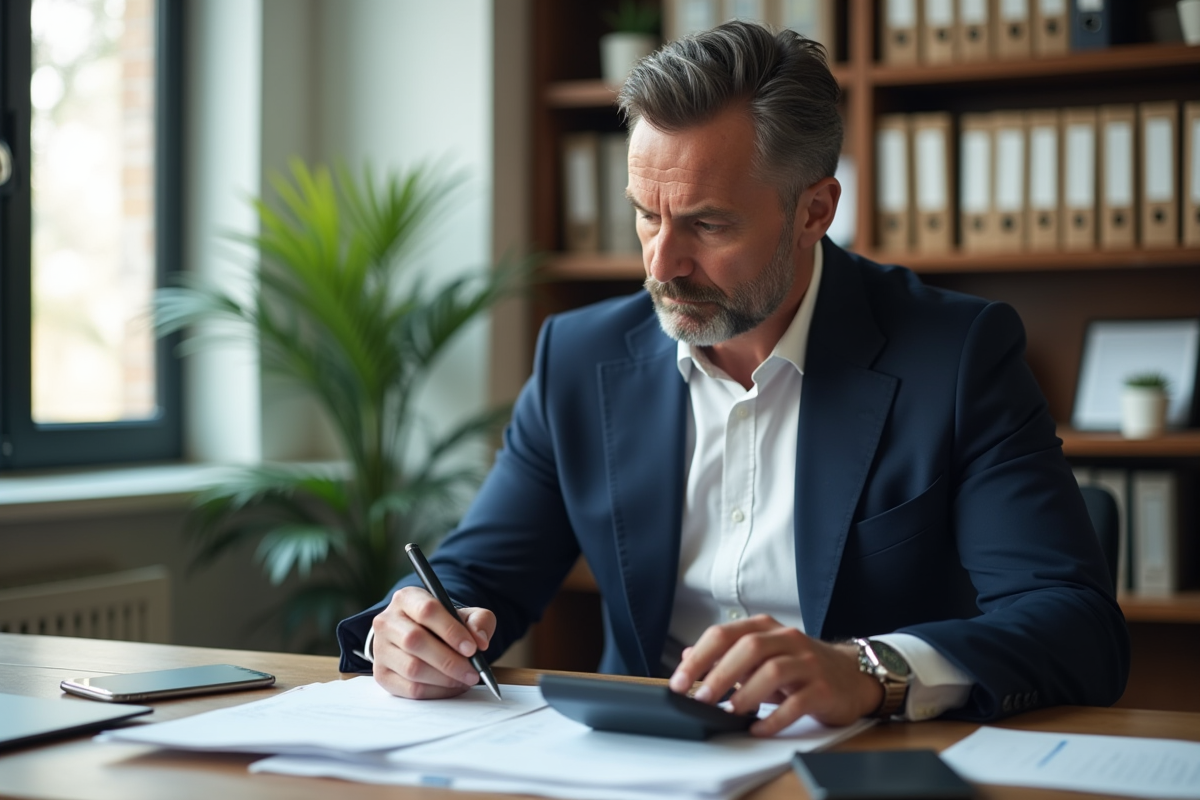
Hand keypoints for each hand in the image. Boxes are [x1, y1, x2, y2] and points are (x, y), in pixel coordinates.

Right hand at [370, 586, 496, 699]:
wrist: (420, 637)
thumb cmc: (443, 625)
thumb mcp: (465, 615)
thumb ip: (478, 622)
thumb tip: (480, 641)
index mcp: (407, 598)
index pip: (427, 610)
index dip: (451, 631)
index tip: (472, 649)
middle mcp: (387, 621)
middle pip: (415, 641)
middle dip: (449, 661)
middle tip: (473, 672)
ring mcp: (380, 649)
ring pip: (412, 668)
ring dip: (444, 679)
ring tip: (465, 679)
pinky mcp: (381, 674)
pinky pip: (409, 689)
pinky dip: (436, 692)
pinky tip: (451, 687)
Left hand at [668, 615, 883, 734]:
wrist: (852, 676)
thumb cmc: (800, 667)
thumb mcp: (761, 656)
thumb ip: (726, 656)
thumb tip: (687, 658)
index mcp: (765, 628)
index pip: (724, 634)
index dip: (699, 657)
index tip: (679, 681)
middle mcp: (786, 639)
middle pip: (749, 647)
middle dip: (720, 672)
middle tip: (701, 697)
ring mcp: (807, 662)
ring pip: (773, 670)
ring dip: (747, 693)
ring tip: (730, 712)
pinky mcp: (824, 688)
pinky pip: (797, 702)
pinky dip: (774, 718)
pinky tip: (758, 729)